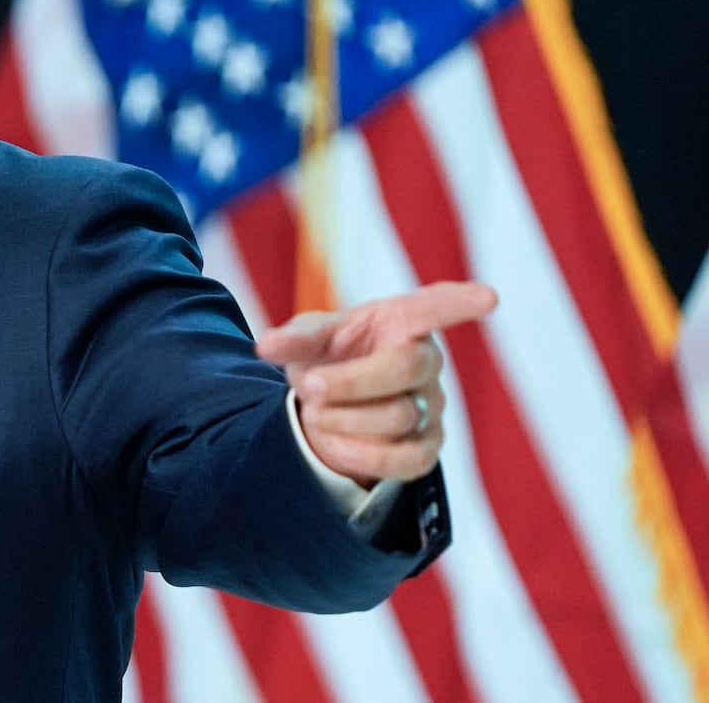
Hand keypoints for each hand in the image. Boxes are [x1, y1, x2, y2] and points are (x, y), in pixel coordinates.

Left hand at [253, 281, 496, 486]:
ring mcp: (433, 405)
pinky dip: (365, 456)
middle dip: (352, 381)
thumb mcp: (306, 340)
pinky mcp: (429, 447)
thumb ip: (293, 340)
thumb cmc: (326, 357)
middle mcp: (426, 360)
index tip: (489, 297)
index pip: (433, 307)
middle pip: (408, 366)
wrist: (327, 404)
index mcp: (399, 321)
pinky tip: (337, 444)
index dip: (459, 303)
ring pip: (399, 416)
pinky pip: (409, 460)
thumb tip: (267, 346)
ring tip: (317, 411)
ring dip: (344, 418)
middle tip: (311, 387)